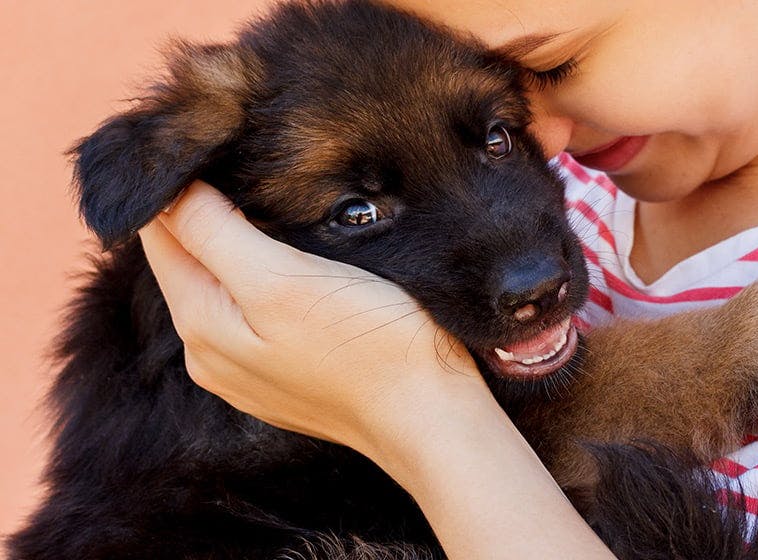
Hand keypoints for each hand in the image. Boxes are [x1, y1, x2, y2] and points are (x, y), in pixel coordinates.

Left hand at [138, 181, 486, 477]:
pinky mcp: (285, 379)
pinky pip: (253, 315)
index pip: (160, 233)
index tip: (215, 146)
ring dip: (235, 244)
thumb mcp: (283, 280)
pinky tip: (296, 263)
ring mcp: (247, 372)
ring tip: (270, 200)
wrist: (429, 415)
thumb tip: (165, 189)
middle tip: (241, 159)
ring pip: (222, 286)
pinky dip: (262, 280)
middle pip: (188, 260)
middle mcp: (210, 354)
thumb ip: (214, 235)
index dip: (178, 185)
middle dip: (204, 212)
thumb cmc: (367, 345)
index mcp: (201, 323)